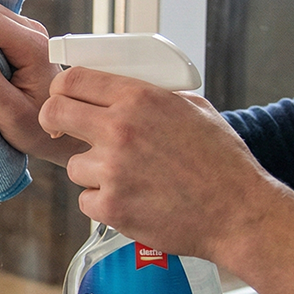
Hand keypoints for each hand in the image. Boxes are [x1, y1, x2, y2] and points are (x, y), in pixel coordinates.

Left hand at [41, 66, 293, 293]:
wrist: (240, 213)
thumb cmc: (222, 162)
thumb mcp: (194, 108)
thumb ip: (153, 95)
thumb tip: (121, 88)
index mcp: (139, 99)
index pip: (73, 80)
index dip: (61, 89)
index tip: (62, 99)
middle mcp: (120, 129)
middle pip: (54, 113)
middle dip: (53, 122)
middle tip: (62, 131)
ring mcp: (112, 169)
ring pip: (74, 165)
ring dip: (93, 172)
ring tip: (128, 178)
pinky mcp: (111, 206)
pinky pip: (86, 200)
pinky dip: (104, 203)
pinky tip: (133, 201)